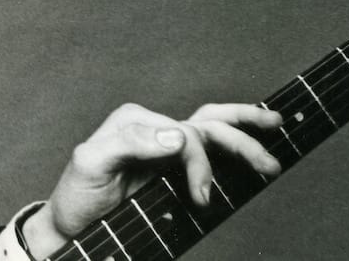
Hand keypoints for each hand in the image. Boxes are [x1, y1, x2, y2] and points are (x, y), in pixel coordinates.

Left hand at [23, 102, 282, 257]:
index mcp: (135, 122)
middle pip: (206, 124)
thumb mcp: (91, 164)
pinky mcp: (171, 168)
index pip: (184, 132)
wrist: (73, 225)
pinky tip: (255, 150)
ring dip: (245, 136)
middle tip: (269, 163)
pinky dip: (233, 146)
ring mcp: (164, 147)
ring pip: (213, 129)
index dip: (199, 163)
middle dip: (241, 140)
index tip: (201, 197)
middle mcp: (152, 128)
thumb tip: (174, 135)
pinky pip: (208, 150)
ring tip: (275, 143)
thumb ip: (128, 143)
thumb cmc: (78, 195)